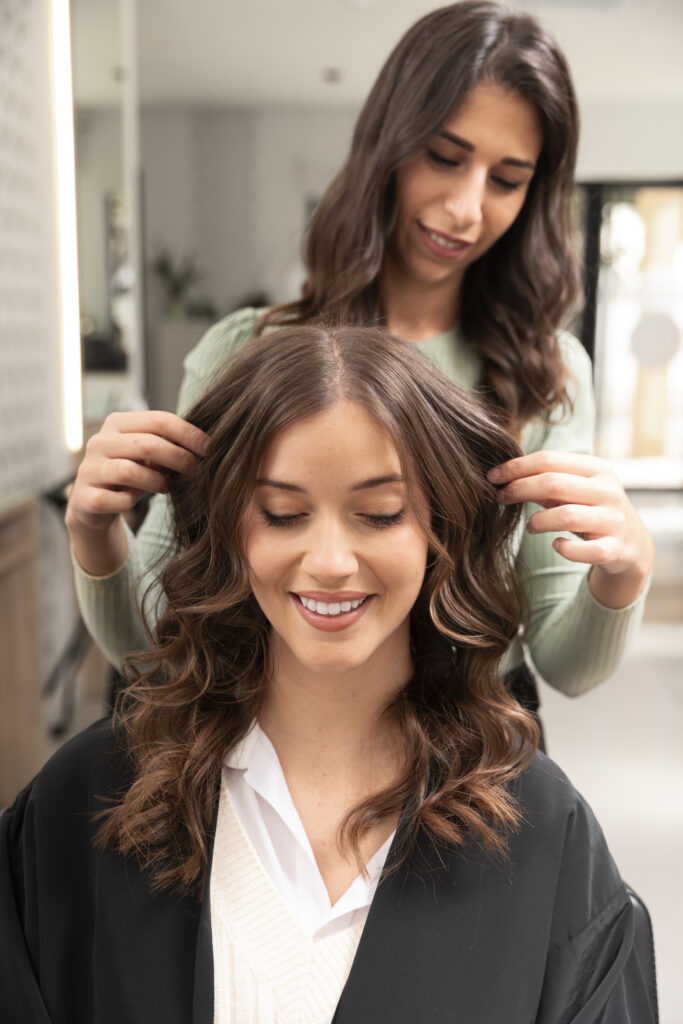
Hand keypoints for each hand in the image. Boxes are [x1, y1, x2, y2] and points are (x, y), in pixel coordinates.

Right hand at [65, 410, 208, 575]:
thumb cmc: (131, 474)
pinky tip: (135, 500)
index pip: (159, 420)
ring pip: (130, 471)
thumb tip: (209, 445)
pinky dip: (131, 502)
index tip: (210, 449)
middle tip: (197, 472)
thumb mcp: (149, 454)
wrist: (94, 505)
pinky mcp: (84, 498)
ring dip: (157, 481)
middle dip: (179, 458)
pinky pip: (116, 499)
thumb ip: (169, 443)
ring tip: (167, 487)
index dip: (189, 434)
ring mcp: (89, 469)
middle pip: (147, 444)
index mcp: (117, 423)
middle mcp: (99, 441)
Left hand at [487, 451, 653, 608]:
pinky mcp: (615, 549)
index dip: (516, 467)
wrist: (631, 543)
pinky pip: (587, 551)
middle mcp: (608, 491)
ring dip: (538, 521)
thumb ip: (545, 480)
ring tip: (529, 527)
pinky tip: (556, 545)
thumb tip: (501, 475)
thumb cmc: (590, 509)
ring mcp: (614, 520)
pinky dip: (566, 549)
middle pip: (553, 483)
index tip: (492, 476)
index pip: (549, 460)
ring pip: (567, 516)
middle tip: (501, 498)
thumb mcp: (574, 488)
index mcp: (597, 468)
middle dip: (520, 489)